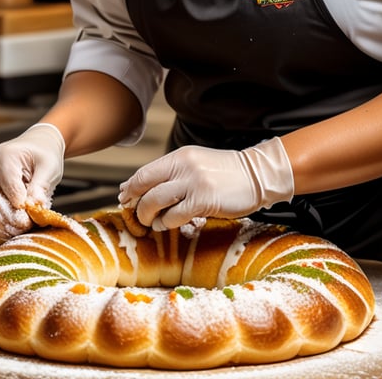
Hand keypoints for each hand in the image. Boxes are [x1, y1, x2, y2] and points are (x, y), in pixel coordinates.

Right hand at [0, 123, 64, 238]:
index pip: (7, 182)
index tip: (28, 216)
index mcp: (6, 154)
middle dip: (4, 213)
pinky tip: (10, 227)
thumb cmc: (44, 154)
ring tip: (17, 229)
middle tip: (21, 226)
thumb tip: (34, 206)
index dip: (17, 201)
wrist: (38, 146)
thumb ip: (41, 185)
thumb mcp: (49, 165)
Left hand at [118, 137, 293, 230]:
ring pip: (155, 202)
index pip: (144, 172)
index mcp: (180, 156)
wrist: (256, 175)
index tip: (125, 198)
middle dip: (135, 204)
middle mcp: (184, 166)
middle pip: (144, 186)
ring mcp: (193, 183)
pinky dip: (166, 224)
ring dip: (148, 216)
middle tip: (136, 214)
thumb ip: (171, 173)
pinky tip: (168, 225)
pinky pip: (174, 216)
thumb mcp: (196, 165)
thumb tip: (138, 186)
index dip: (131, 188)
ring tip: (152, 222)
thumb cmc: (224, 173)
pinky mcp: (203, 200)